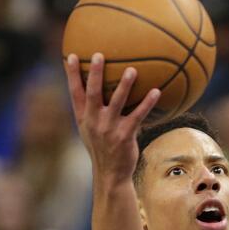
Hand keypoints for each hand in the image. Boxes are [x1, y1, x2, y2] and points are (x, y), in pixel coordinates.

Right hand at [64, 53, 161, 182]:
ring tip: (132, 70)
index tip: (72, 55)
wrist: (110, 174)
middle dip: (95, 74)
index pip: (75, 93)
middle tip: (99, 55)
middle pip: (93, 93)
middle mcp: (94, 121)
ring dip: (124, 85)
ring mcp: (109, 129)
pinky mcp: (125, 136)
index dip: (72, 74)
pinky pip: (138, 116)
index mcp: (83, 118)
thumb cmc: (102, 148)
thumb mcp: (89, 130)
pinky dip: (147, 103)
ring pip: (117, 102)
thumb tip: (97, 89)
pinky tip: (156, 91)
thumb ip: (90, 111)